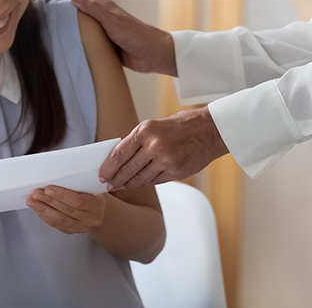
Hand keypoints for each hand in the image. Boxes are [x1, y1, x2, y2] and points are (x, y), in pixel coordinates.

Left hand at [26, 185, 106, 234]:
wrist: (98, 211)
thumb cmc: (93, 194)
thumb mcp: (92, 186)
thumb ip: (79, 182)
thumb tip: (57, 175)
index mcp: (96, 205)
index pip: (77, 201)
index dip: (61, 195)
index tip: (48, 189)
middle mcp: (90, 218)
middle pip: (66, 210)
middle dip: (48, 201)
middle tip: (36, 193)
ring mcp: (81, 227)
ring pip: (59, 220)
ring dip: (43, 210)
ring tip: (32, 201)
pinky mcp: (72, 231)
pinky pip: (57, 225)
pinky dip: (45, 216)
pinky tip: (37, 209)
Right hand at [39, 0, 176, 75]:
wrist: (155, 55)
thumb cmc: (137, 35)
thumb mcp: (113, 20)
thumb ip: (94, 8)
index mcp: (101, 6)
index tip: (38, 0)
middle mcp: (100, 16)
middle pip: (73, 9)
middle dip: (55, 10)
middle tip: (36, 16)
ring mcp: (102, 30)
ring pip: (77, 25)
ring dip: (62, 26)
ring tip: (44, 32)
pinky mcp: (104, 45)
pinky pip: (84, 40)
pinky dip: (73, 41)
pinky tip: (63, 49)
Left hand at [98, 107, 227, 190]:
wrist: (209, 131)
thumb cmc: (181, 126)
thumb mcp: (154, 126)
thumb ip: (138, 141)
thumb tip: (119, 158)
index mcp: (145, 130)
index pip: (119, 154)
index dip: (108, 167)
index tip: (102, 174)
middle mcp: (154, 146)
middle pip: (128, 169)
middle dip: (116, 179)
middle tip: (108, 184)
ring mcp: (166, 161)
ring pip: (141, 178)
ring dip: (129, 184)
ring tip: (121, 186)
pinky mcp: (176, 172)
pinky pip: (155, 181)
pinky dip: (146, 182)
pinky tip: (139, 183)